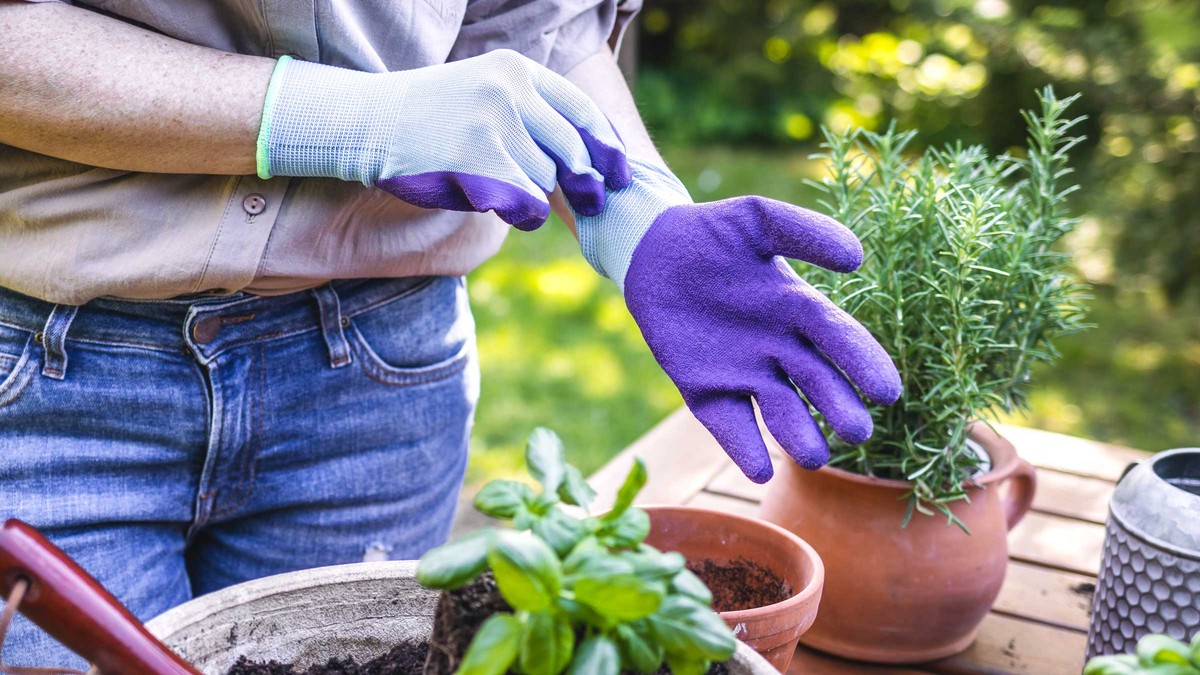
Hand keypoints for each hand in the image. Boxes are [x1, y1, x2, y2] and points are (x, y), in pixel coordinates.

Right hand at [257, 50, 629, 229]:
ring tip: (505, 190)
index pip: (580, 110)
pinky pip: (526, 202)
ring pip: (545, 179)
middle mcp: (508, 91)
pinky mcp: (475, 161)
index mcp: (515, 70)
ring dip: (536, 195)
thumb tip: (589, 154)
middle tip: (595, 203)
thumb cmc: (430, 117)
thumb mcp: (482, 92)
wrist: (366, 122)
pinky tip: (511, 211)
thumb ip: (529, 110)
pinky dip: (525, 214)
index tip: (622, 172)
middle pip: (571, 150)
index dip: (608, 145)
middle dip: (587, 182)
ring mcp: (491, 125)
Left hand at [577, 160, 900, 482]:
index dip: (863, 364)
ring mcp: (743, 373)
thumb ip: (803, 232)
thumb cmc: (712, 233)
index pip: (840, 340)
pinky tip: (758, 468)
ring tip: (812, 456)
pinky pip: (728, 424)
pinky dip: (744, 447)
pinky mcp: (705, 390)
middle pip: (816, 383)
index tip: (888, 391)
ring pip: (779, 412)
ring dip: (797, 435)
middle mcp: (779, 349)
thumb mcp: (757, 220)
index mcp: (799, 309)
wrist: (652, 250)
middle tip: (858, 431)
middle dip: (838, 407)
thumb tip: (856, 257)